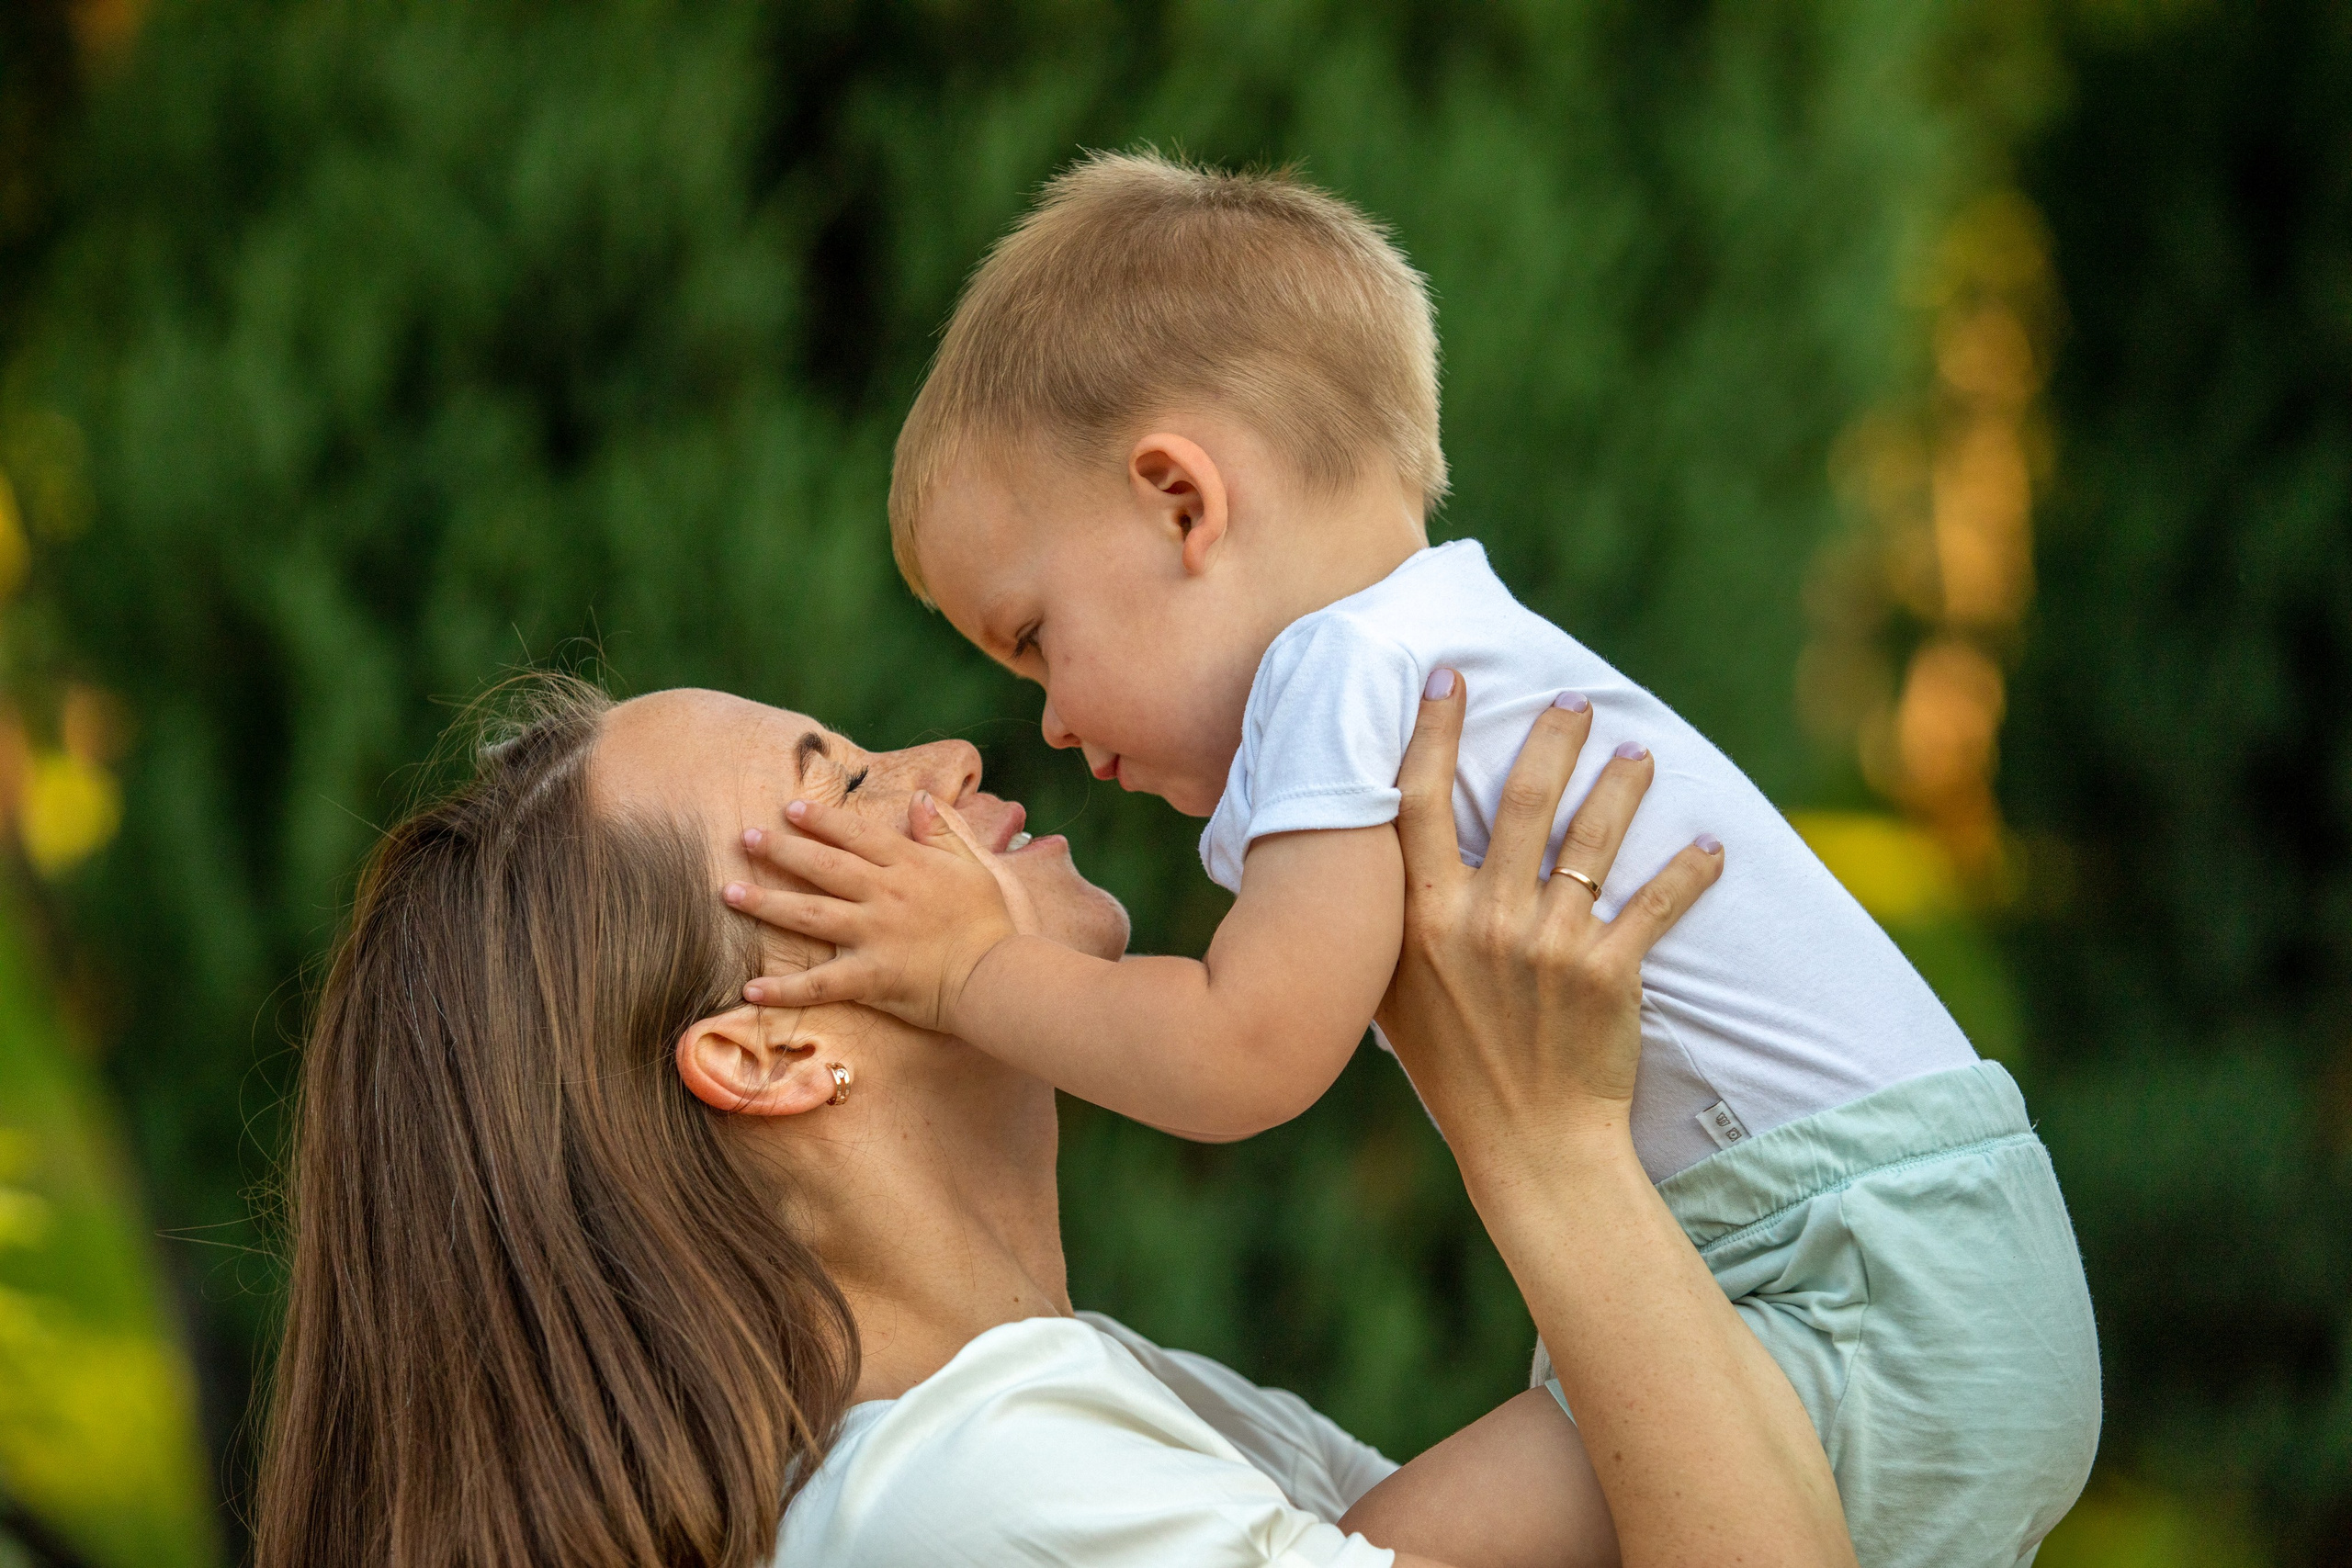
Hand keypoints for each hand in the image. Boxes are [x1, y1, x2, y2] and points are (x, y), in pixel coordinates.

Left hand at [725, 792, 1017, 1032]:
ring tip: (729, 893)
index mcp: (909, 865)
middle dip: (780, 850)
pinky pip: (819, 984)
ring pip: (809, 915)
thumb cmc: (991, 922)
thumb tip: (919, 797)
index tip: (791, 808)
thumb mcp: (972, 865)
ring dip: (766, 903)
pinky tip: (750, 989)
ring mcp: (873, 935)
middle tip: (745, 838)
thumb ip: (942, 830)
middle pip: (823, 867)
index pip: (856, 834)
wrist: (999, 975)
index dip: (821, 820)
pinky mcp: (869, 978)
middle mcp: (884, 895)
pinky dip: (784, 990)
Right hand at [1375, 675, 1723, 1182]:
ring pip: (1592, 838)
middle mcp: (1481, 920)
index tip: (1448, 678)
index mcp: (1421, 919)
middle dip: (1550, 740)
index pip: (1418, 802)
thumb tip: (1383, 851)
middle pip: (1518, 800)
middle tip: (1574, 701)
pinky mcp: (1608, 971)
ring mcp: (1547, 944)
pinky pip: (1656, 903)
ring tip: (1639, 752)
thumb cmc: (1453, 1068)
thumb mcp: (1394, 992)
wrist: (1527, 1144)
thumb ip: (1393, 923)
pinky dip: (1689, 872)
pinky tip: (1710, 847)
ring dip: (1621, 785)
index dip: (1431, 733)